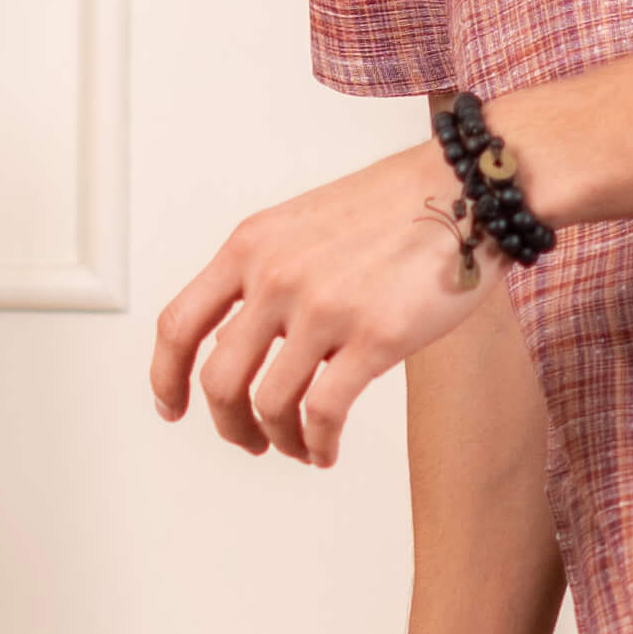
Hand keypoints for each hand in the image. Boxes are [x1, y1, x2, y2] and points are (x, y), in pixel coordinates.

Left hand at [150, 141, 501, 464]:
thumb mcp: (305, 225)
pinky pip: (324, 413)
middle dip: (227, 423)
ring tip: (299, 446)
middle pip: (218, 379)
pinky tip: (326, 449)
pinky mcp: (374, 336)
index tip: (172, 406)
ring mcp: (324, 307)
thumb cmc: (397, 203)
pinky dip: (318, 443)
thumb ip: (265, 278)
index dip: (166, 377)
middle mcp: (277, 276)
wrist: (466, 184)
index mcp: (252, 245)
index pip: (178, 324)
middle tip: (247, 438)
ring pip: (269, 404)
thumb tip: (238, 346)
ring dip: (278, 439)